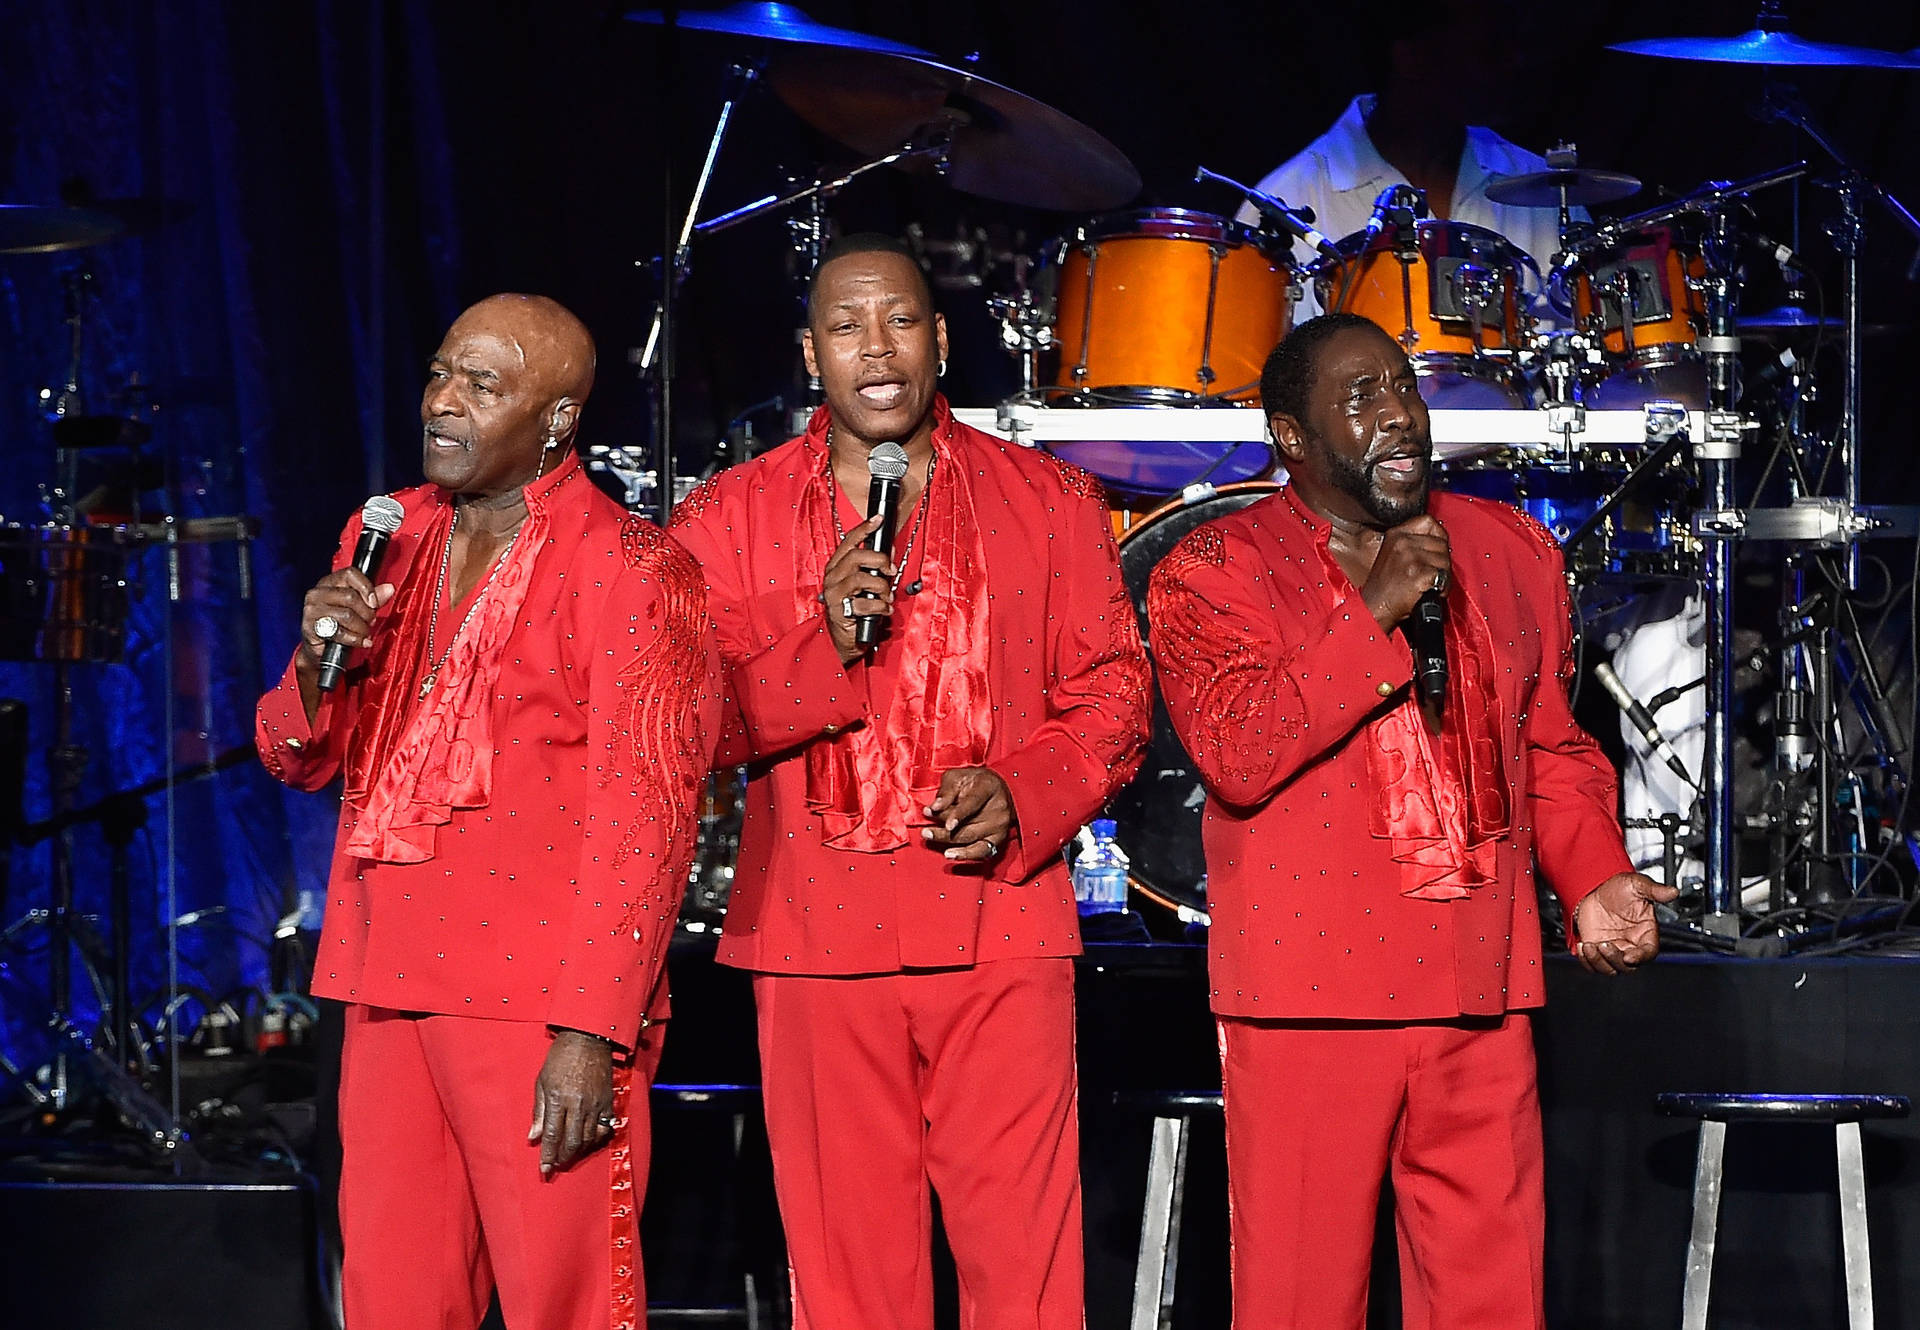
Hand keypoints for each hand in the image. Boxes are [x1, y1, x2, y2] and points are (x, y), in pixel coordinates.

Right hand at [295, 568, 394, 675]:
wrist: (322, 647)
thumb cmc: (340, 624)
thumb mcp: (360, 608)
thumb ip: (374, 597)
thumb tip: (389, 588)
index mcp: (329, 582)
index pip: (350, 574)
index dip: (366, 588)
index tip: (374, 603)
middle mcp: (317, 593)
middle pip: (350, 597)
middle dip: (367, 613)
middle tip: (370, 621)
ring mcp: (312, 610)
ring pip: (346, 615)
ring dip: (362, 628)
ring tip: (364, 633)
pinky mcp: (310, 627)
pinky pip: (339, 632)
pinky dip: (355, 639)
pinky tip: (362, 642)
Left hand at [527, 1029, 615, 1177]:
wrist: (588, 1039)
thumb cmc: (560, 1058)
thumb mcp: (542, 1081)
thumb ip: (538, 1111)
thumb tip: (533, 1137)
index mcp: (558, 1099)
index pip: (552, 1135)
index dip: (548, 1156)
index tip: (544, 1170)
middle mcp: (578, 1105)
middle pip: (572, 1141)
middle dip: (563, 1157)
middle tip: (557, 1165)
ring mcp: (595, 1104)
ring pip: (589, 1138)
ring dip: (579, 1151)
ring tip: (570, 1155)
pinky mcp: (608, 1101)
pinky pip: (604, 1128)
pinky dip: (596, 1139)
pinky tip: (589, 1142)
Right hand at [822, 515, 893, 663]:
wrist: (843, 639)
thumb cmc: (854, 609)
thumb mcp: (867, 584)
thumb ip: (875, 567)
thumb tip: (890, 551)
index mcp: (837, 567)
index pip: (849, 541)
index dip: (864, 528)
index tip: (878, 520)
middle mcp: (832, 577)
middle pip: (856, 556)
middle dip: (879, 561)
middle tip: (890, 570)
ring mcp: (834, 593)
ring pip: (861, 578)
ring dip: (881, 587)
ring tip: (886, 597)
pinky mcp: (839, 610)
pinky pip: (865, 602)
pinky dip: (880, 606)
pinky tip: (883, 610)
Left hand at [922, 766, 1013, 862]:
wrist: (995, 789)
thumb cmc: (974, 781)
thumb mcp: (957, 776)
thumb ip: (946, 791)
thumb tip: (934, 808)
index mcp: (989, 787)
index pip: (973, 802)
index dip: (959, 814)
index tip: (947, 824)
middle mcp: (998, 808)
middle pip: (969, 823)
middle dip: (944, 829)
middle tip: (926, 831)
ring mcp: (999, 825)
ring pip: (971, 838)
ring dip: (948, 840)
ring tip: (931, 838)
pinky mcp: (997, 839)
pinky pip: (982, 851)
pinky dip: (966, 855)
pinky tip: (952, 855)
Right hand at [1359, 515, 1449, 631]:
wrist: (1374, 608)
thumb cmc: (1384, 587)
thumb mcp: (1391, 554)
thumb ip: (1412, 543)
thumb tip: (1438, 540)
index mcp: (1396, 534)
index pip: (1428, 522)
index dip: (1438, 535)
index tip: (1436, 547)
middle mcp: (1403, 542)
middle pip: (1441, 542)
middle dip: (1442, 560)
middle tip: (1431, 574)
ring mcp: (1411, 557)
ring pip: (1445, 560)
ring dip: (1443, 576)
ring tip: (1429, 584)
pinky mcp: (1419, 573)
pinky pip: (1444, 576)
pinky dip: (1442, 588)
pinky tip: (1430, 591)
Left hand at [1572, 872, 1677, 974]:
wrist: (1595, 888)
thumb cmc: (1620, 889)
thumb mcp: (1638, 885)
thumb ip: (1655, 891)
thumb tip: (1673, 892)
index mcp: (1646, 933)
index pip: (1649, 952)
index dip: (1641, 957)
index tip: (1630, 957)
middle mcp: (1631, 945)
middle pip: (1629, 966)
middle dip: (1615, 959)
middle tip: (1604, 944)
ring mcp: (1614, 949)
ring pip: (1611, 968)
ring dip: (1599, 962)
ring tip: (1589, 946)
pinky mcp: (1597, 950)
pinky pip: (1593, 965)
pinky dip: (1587, 961)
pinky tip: (1583, 946)